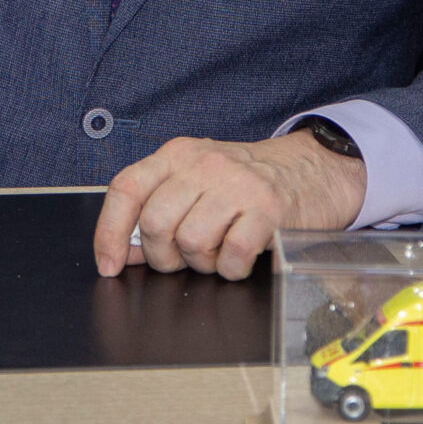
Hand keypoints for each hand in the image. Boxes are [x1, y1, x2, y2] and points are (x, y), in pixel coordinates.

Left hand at [92, 131, 365, 281]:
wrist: (313, 169)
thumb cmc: (248, 182)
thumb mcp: (198, 182)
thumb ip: (159, 208)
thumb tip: (123, 251)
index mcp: (178, 155)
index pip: (127, 188)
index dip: (109, 231)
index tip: (109, 265)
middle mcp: (204, 164)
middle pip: (155, 223)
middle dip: (163, 256)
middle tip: (184, 258)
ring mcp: (238, 184)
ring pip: (190, 242)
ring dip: (201, 263)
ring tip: (218, 252)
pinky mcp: (269, 209)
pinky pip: (232, 254)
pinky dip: (231, 269)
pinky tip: (240, 258)